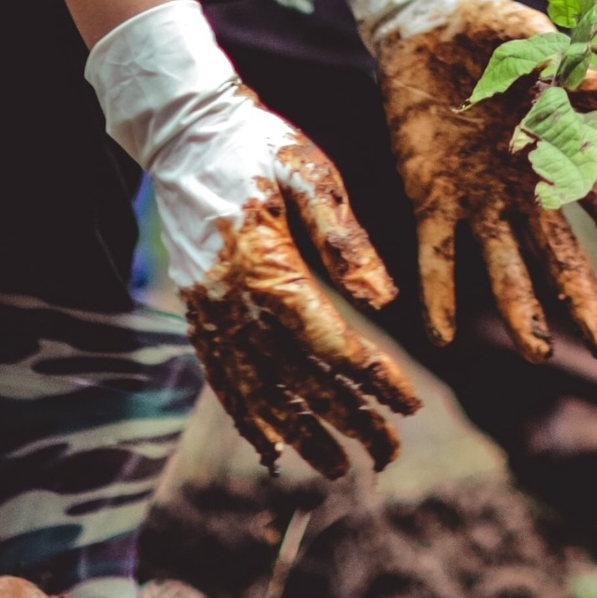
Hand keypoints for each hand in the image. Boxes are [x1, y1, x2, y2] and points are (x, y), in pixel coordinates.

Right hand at [85, 1, 420, 476]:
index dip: (372, 378)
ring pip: (257, 390)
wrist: (185, 130)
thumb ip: (346, 242)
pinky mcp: (199, 310)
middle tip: (389, 453)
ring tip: (339, 467)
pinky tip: (272, 444)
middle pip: (296, 379)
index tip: (411, 404)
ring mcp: (208, 311)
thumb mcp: (312, 176)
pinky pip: (223, 376)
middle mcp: (231, 303)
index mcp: (266, 268)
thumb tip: (385, 304)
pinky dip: (249, 415)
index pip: (328, 342)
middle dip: (346, 420)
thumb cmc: (260, 145)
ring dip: (300, 432)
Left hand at [326, 0, 596, 362]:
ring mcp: (476, 195)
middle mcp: (521, 183)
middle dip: (582, 298)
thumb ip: (560, 65)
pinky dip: (440, 292)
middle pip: (558, 251)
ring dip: (519, 308)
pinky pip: (436, 252)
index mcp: (554, 146)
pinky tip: (443, 335)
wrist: (424, 26)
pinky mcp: (429, 195)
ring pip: (503, 264)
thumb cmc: (487, 29)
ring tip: (537, 356)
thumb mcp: (524, 37)